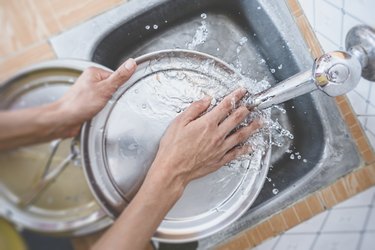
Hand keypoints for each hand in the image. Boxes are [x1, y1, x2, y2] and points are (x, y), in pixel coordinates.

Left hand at [56, 59, 136, 136]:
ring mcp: (89, 92)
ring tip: (99, 109)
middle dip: (113, 98)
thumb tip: (131, 63)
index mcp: (94, 72)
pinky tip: (97, 114)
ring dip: (107, 106)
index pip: (117, 77)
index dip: (119, 87)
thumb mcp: (105, 89)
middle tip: (106, 102)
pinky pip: (102, 106)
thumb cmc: (78, 104)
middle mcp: (90, 81)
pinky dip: (102, 111)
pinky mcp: (88, 103)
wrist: (64, 120)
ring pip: (108, 98)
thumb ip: (119, 76)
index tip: (115, 93)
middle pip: (113, 88)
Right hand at [147, 88, 261, 196]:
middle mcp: (217, 135)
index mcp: (207, 123)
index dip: (235, 96)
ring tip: (259, 122)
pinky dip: (245, 149)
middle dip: (246, 109)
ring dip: (251, 127)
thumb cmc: (173, 147)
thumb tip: (206, 100)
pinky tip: (250, 146)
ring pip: (240, 135)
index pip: (225, 106)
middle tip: (252, 105)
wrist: (172, 169)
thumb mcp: (179, 122)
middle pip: (236, 119)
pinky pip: (236, 153)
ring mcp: (220, 148)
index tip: (241, 92)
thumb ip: (194, 109)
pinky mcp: (219, 160)